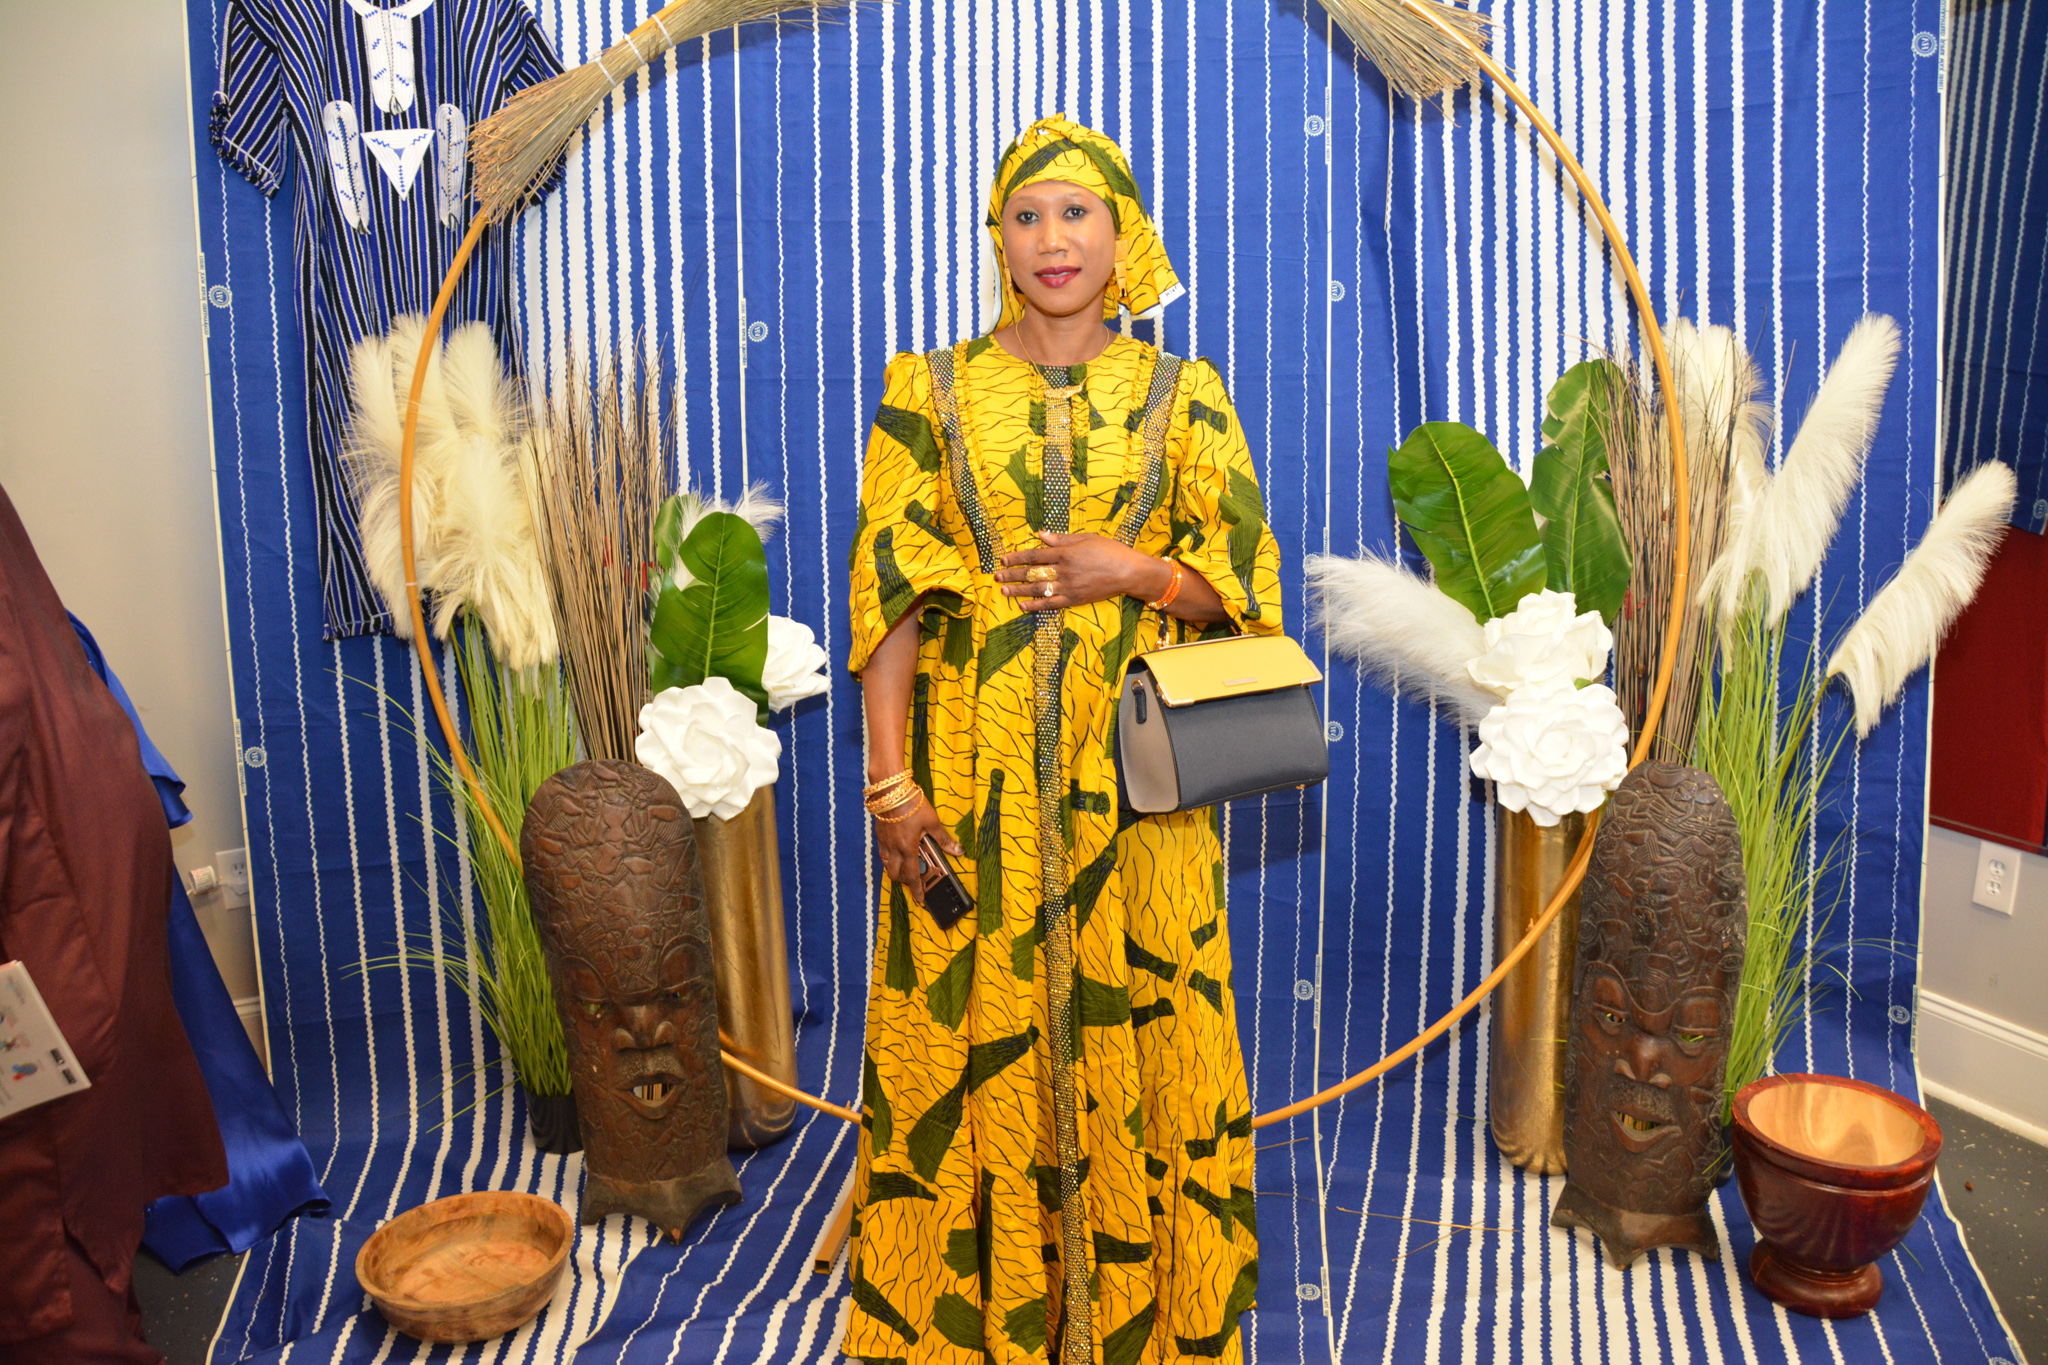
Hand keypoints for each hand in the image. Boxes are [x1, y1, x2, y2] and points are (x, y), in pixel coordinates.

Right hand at [873, 791, 964, 902]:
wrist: (891, 790)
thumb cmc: (912, 804)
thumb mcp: (932, 822)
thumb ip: (943, 839)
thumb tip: (958, 851)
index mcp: (908, 849)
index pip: (912, 875)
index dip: (917, 889)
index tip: (920, 899)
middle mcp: (894, 849)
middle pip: (895, 874)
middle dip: (903, 880)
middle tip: (913, 878)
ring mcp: (884, 842)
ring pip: (886, 864)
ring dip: (895, 868)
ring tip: (904, 864)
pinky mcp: (879, 834)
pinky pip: (882, 852)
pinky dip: (889, 856)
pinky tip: (896, 849)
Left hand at [995, 530, 1171, 611]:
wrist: (1129, 572)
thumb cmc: (1110, 551)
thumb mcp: (1086, 538)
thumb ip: (1061, 538)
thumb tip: (1041, 534)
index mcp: (1065, 553)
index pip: (1034, 555)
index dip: (1017, 558)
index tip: (1004, 559)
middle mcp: (1064, 570)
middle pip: (1032, 573)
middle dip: (1012, 574)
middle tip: (996, 576)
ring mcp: (1068, 587)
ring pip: (1037, 590)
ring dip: (1018, 590)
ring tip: (1004, 590)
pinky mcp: (1075, 599)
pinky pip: (1050, 604)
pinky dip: (1035, 605)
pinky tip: (1022, 605)